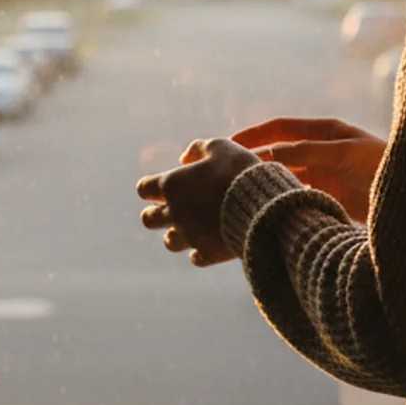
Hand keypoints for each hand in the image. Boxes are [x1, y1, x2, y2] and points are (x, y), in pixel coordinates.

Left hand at [136, 137, 259, 267]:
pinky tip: (210, 242)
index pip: (144, 188)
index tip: (165, 186)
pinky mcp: (207, 253)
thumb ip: (198, 149)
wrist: (261, 207)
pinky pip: (195, 257)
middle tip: (172, 209)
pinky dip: (200, 250)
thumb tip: (183, 158)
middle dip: (156, 214)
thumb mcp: (220, 147)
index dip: (152, 187)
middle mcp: (175, 213)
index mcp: (173, 185)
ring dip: (176, 234)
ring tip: (191, 228)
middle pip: (148, 219)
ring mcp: (189, 236)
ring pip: (169, 242)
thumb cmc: (239, 171)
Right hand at [231, 116, 386, 223]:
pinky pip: (298, 197)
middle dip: (253, 161)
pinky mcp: (329, 199)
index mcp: (326, 132)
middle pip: (278, 153)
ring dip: (267, 184)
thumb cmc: (386, 166)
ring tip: (240, 195)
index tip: (229, 143)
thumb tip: (271, 153)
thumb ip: (310, 151)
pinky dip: (283, 202)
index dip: (254, 134)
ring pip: (286, 178)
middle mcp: (321, 152)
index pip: (280, 128)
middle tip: (224, 174)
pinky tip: (268, 211)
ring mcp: (324, 176)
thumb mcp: (347, 153)